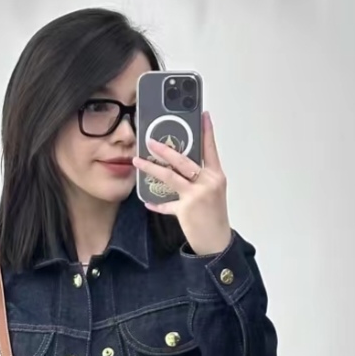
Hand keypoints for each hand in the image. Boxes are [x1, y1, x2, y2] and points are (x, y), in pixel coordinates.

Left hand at [133, 112, 232, 256]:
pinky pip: (166, 204)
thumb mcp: (212, 191)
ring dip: (151, 168)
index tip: (204, 114)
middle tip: (150, 140)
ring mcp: (196, 195)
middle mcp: (208, 182)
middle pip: (184, 160)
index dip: (207, 131)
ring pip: (170, 176)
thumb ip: (199, 177)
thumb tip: (180, 163)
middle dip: (165, 149)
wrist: (217, 241)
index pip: (211, 148)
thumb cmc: (214, 215)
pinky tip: (147, 201)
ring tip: (137, 160)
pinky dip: (156, 203)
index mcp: (216, 175)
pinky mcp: (186, 209)